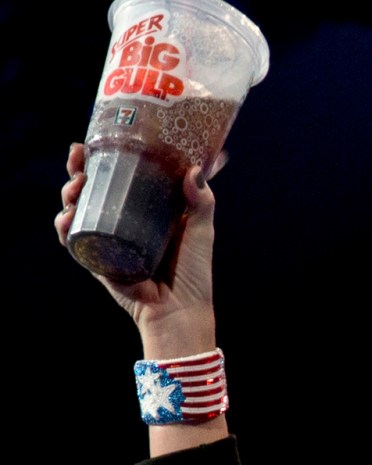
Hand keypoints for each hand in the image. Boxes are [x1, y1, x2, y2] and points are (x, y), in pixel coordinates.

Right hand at [55, 143, 218, 358]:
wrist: (181, 310)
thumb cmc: (193, 271)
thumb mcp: (200, 230)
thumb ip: (201, 201)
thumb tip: (194, 169)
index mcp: (146, 211)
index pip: (121, 179)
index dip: (106, 159)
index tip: (98, 141)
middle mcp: (124, 223)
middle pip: (93, 191)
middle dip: (79, 172)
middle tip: (77, 159)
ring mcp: (108, 241)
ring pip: (79, 211)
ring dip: (68, 195)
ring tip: (74, 187)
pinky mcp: (98, 262)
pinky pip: (75, 241)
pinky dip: (65, 228)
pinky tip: (66, 217)